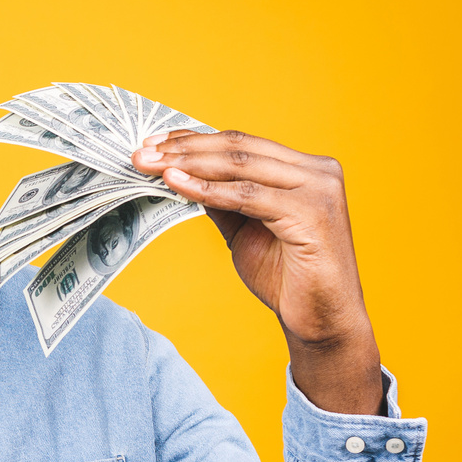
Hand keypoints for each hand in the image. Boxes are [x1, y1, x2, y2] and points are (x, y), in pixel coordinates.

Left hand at [132, 130, 382, 414]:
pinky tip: (177, 184)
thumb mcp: (243, 228)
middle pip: (238, 148)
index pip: (241, 143)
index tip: (154, 142)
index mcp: (304, 169)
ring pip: (241, 165)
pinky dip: (208, 189)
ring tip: (152, 165)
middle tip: (142, 152)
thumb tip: (178, 173)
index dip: (195, 140)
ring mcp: (319, 190)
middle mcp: (317, 171)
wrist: (319, 321)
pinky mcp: (312, 214)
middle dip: (184, 149)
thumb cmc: (286, 276)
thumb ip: (219, 198)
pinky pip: (248, 196)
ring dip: (190, 163)